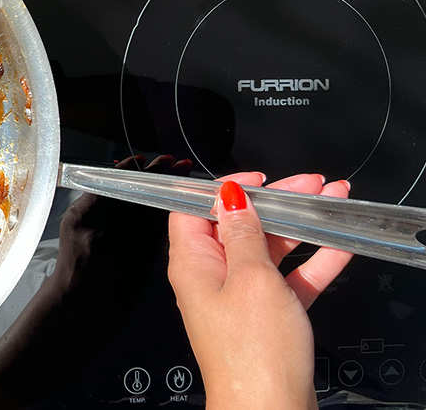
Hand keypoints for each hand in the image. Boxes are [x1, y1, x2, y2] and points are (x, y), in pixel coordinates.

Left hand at [167, 173, 352, 409]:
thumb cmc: (252, 354)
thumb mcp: (252, 278)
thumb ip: (244, 233)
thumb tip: (231, 197)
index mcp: (192, 263)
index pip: (195, 210)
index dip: (223, 189)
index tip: (258, 179)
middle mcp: (211, 278)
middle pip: (238, 225)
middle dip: (276, 201)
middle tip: (309, 184)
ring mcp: (240, 298)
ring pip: (269, 249)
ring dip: (301, 225)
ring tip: (332, 200)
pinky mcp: (267, 317)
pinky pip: (290, 278)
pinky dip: (314, 260)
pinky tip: (339, 244)